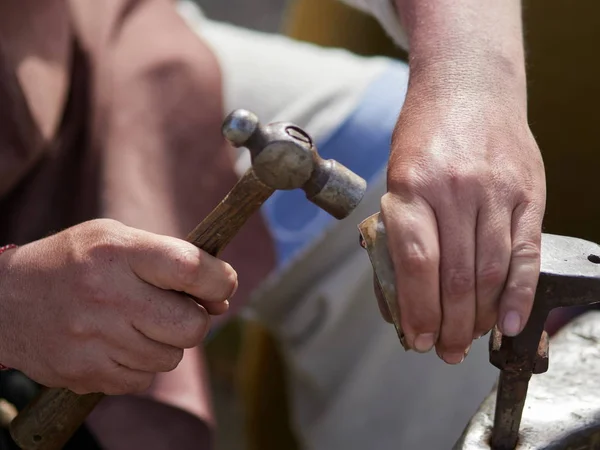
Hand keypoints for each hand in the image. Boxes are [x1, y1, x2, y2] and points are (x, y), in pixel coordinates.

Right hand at [0, 219, 236, 393]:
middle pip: (191, 326)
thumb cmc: (74, 262)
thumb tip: (221, 299)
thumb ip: (172, 260)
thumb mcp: (117, 238)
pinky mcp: (86, 373)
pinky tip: (118, 343)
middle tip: (175, 308)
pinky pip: (143, 380)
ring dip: (165, 342)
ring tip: (137, 322)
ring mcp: (95, 339)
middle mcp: (107, 296)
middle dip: (195, 319)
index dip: (220, 280)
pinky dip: (140, 365)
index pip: (190, 268)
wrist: (6, 302)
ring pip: (171, 358)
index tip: (221, 285)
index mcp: (118, 253)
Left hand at [380, 83, 545, 363]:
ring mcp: (496, 191)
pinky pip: (524, 253)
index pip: (417, 263)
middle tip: (446, 351)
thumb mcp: (398, 177)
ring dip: (479, 317)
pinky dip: (518, 293)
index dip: (418, 310)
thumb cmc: (426, 137)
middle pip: (455, 275)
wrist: (470, 88)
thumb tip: (405, 291)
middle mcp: (454, 190)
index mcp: (411, 186)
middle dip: (450, 324)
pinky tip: (509, 321)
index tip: (418, 338)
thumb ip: (402, 230)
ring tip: (469, 342)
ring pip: (490, 270)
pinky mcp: (528, 193)